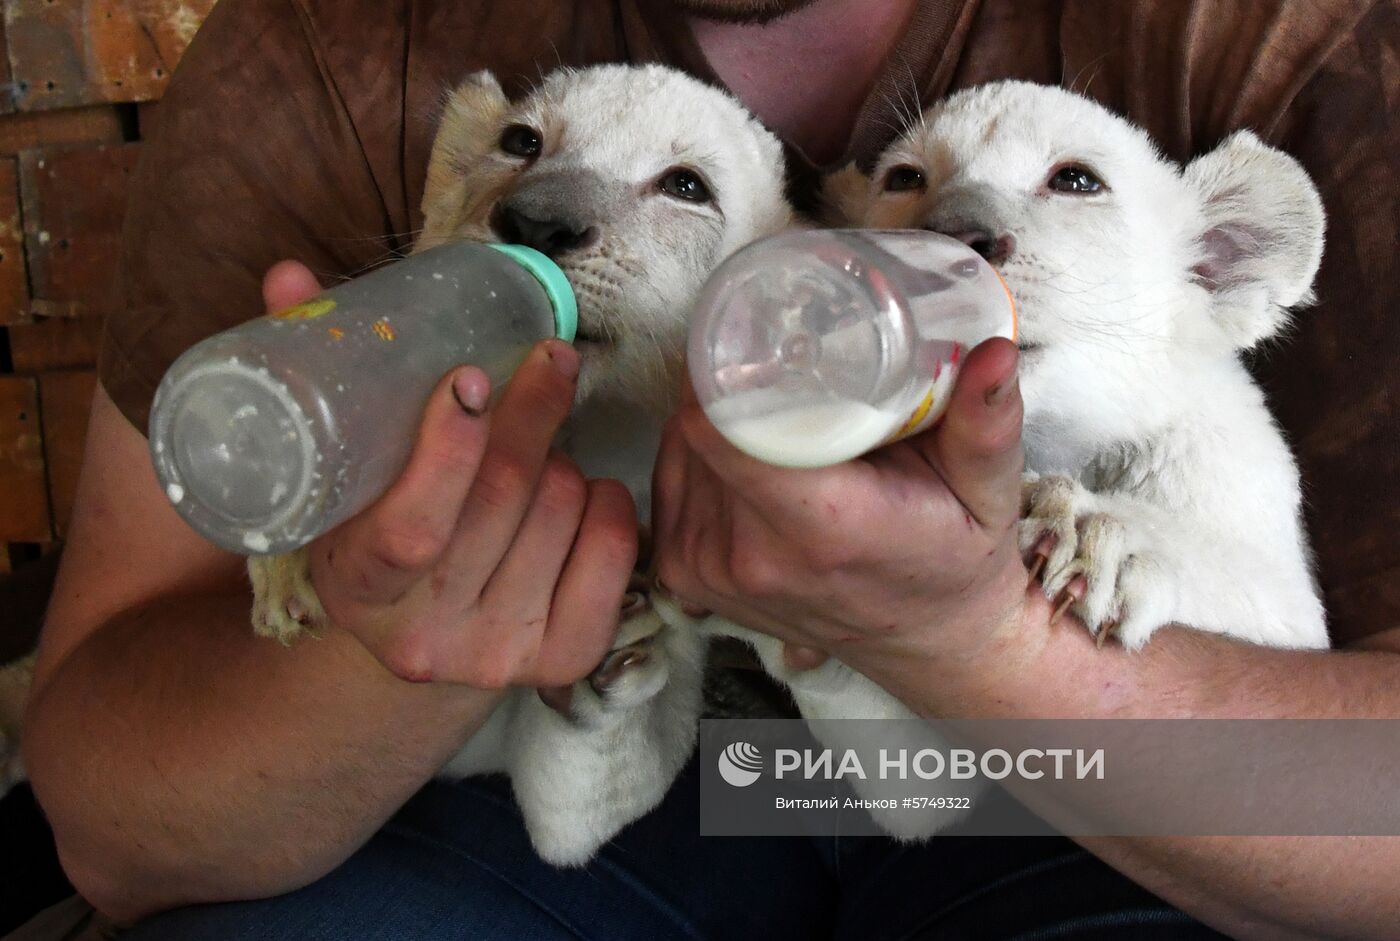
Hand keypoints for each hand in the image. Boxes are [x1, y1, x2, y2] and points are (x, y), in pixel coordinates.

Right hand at [262, 261, 637, 687]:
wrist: (417, 628)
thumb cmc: (375, 525)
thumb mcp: (336, 469)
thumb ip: (314, 374)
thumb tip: (289, 275)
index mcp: (355, 588)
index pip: (411, 528)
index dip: (449, 451)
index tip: (468, 378)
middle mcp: (425, 637)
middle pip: (504, 501)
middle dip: (533, 411)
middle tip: (547, 359)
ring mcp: (496, 656)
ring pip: (563, 513)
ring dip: (566, 460)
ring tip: (543, 454)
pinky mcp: (561, 660)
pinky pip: (613, 555)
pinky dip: (611, 505)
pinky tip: (587, 493)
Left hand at [652, 338, 1033, 685]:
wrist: (925, 640)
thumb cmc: (953, 557)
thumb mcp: (987, 491)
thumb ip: (986, 423)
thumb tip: (995, 352)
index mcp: (823, 527)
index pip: (725, 429)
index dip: (728, 372)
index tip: (755, 338)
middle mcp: (754, 555)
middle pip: (698, 427)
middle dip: (728, 383)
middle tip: (778, 363)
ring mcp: (711, 570)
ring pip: (679, 448)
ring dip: (711, 419)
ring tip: (769, 413)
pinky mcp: (686, 576)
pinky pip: (670, 482)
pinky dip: (696, 457)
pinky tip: (743, 455)